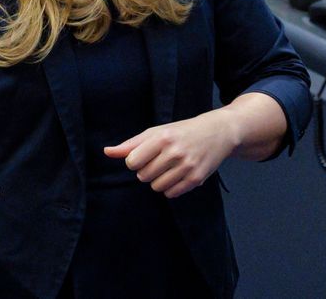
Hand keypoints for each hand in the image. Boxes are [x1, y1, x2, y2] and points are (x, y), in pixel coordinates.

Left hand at [104, 111, 238, 198]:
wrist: (218, 132)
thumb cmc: (183, 131)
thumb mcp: (157, 131)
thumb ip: (131, 144)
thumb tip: (107, 152)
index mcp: (163, 137)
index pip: (132, 162)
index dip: (135, 161)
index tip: (145, 155)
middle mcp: (175, 152)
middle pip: (143, 176)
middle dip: (147, 170)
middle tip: (160, 160)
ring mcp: (187, 166)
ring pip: (156, 187)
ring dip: (158, 180)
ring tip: (169, 167)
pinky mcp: (196, 178)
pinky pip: (171, 193)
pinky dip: (170, 187)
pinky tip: (178, 175)